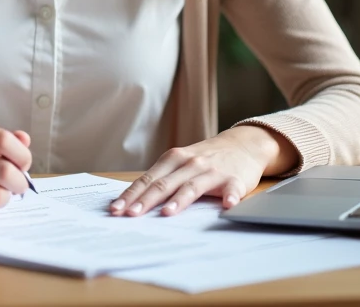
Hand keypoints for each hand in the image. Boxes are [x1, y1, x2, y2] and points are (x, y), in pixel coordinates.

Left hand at [109, 126, 294, 216]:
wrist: (243, 144)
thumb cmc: (206, 159)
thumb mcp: (182, 163)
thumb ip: (163, 179)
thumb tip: (135, 203)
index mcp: (173, 159)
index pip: (147, 180)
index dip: (131, 195)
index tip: (116, 209)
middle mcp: (190, 163)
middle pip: (164, 184)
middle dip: (145, 200)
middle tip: (131, 215)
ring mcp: (212, 171)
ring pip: (192, 186)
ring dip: (179, 200)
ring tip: (167, 213)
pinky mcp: (234, 179)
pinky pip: (231, 189)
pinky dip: (229, 197)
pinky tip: (227, 206)